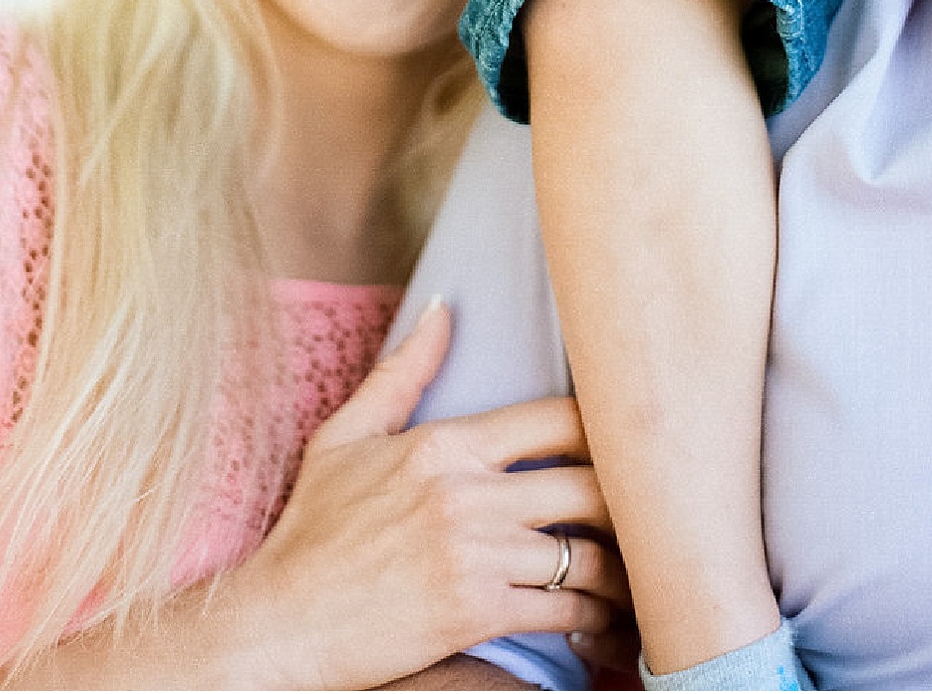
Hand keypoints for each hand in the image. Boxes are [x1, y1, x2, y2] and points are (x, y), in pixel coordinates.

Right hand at [212, 299, 629, 689]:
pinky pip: (564, 611)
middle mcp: (468, 494)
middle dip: (629, 501)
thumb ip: (402, 373)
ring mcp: (475, 555)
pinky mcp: (476, 613)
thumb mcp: (344, 437)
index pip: (556, 419)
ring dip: (619, 570)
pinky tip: (601, 623)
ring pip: (585, 554)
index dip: (605, 430)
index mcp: (445, 444)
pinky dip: (594, 620)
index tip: (626, 446)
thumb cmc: (312, 531)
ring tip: (631, 578)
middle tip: (648, 515)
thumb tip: (442, 308)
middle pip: (590, 484)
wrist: (283, 621)